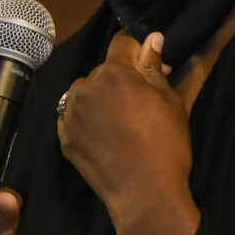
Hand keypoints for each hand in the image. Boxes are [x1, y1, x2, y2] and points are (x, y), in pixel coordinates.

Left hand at [57, 32, 200, 234]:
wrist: (144, 196)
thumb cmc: (166, 146)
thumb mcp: (170, 102)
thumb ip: (156, 67)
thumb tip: (151, 39)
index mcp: (113, 74)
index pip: (123, 42)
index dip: (138, 51)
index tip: (149, 67)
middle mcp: (85, 88)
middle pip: (103, 70)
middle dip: (120, 79)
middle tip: (140, 103)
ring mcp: (70, 114)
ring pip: (86, 93)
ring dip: (100, 99)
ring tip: (121, 123)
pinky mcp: (64, 138)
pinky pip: (74, 117)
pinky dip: (88, 120)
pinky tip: (106, 137)